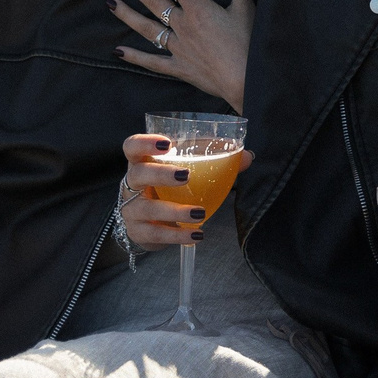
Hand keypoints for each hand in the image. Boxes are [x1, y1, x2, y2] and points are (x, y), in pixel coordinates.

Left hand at [113, 0, 251, 112]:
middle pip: (153, 1)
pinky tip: (118, 51)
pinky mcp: (179, 68)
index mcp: (198, 8)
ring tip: (111, 4)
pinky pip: (152, 62)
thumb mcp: (246, 7)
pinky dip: (135, 57)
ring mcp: (178, 47)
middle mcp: (182, 25)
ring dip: (128, 15)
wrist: (246, 80)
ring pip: (147, 28)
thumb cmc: (248, 43)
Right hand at [118, 132, 254, 250]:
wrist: (149, 225)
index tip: (167, 144)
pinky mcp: (137, 232)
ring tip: (200, 213)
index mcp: (141, 163)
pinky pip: (156, 234)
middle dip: (160, 174)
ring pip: (147, 209)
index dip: (145, 142)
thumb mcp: (187, 173)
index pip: (132, 146)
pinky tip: (196, 235)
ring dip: (175, 211)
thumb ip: (216, 162)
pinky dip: (178, 236)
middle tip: (186, 176)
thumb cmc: (168, 190)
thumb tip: (246, 157)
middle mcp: (131, 184)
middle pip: (137, 174)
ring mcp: (131, 209)